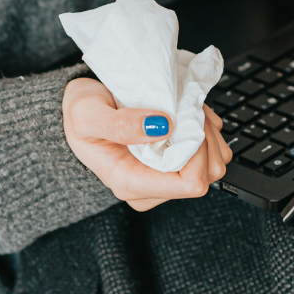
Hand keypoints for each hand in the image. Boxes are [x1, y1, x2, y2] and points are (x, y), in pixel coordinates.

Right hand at [62, 77, 232, 211]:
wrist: (78, 113)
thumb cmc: (78, 116)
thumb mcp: (87, 115)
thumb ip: (120, 124)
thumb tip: (162, 126)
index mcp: (131, 183)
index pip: (190, 183)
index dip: (200, 150)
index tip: (188, 120)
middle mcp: (152, 186)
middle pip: (209, 173)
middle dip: (206, 136)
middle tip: (186, 107)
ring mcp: (167, 177)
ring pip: (215, 161)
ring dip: (208, 130)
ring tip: (184, 108)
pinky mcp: (177, 164)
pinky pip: (211, 149)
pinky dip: (206, 127)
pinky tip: (184, 113)